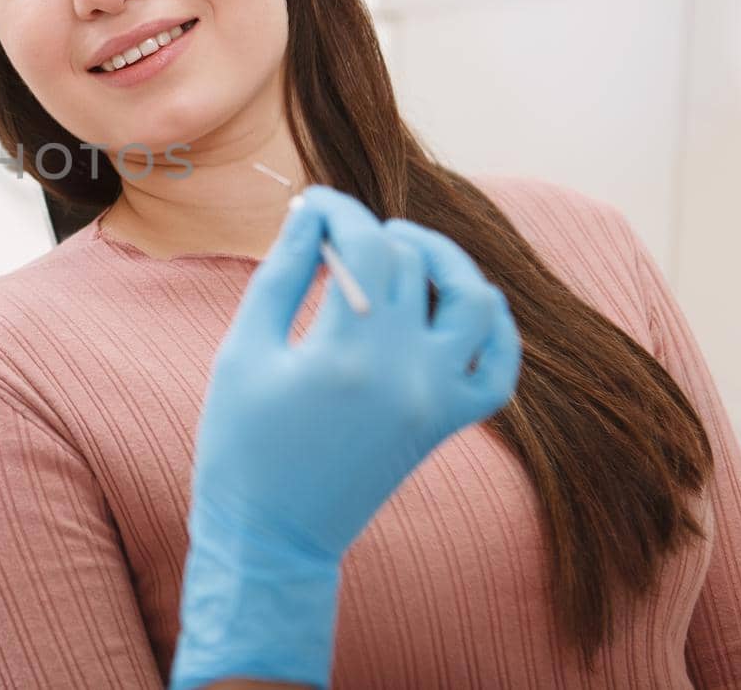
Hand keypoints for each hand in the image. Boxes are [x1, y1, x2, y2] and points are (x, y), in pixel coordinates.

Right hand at [170, 186, 520, 689]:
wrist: (271, 537)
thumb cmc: (241, 443)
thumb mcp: (244, 352)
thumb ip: (281, 275)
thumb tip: (310, 215)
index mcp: (346, 354)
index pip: (364, 246)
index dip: (337, 211)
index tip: (312, 203)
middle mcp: (405, 372)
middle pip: (411, 264)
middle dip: (372, 233)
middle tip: (333, 235)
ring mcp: (436, 400)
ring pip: (476, 302)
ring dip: (444, 262)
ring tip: (401, 252)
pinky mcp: (447, 424)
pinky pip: (499, 366)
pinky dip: (490, 326)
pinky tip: (452, 305)